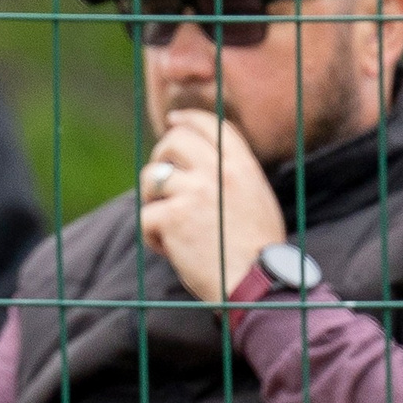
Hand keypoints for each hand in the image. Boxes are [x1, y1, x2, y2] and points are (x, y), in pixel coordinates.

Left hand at [136, 111, 286, 306]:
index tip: (173, 121)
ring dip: (152, 201)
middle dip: (160, 157)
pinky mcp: (173, 217)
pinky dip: (152, 236)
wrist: (256, 283)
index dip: (188, 119)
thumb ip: (231, 178)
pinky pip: (145, 216)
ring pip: (151, 178)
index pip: (212, 126)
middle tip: (160, 182)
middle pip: (174, 142)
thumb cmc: (257, 253)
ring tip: (167, 225)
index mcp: (242, 166)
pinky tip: (170, 250)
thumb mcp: (256, 200)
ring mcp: (195, 191)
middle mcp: (218, 171)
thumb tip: (199, 165)